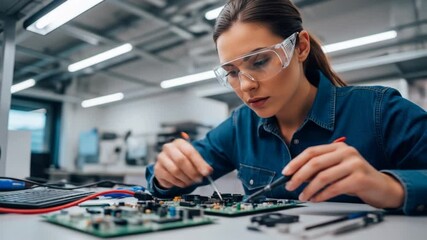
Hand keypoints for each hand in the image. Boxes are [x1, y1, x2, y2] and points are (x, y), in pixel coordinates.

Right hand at [154, 139, 212, 188]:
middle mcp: (169, 148)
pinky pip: (169, 178)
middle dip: (192, 172)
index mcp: (179, 143)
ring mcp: (161, 158)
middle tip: (199, 179)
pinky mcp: (157, 169)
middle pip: (181, 160)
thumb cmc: (183, 160)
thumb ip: (201, 164)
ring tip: (191, 181)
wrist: (169, 164)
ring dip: (186, 179)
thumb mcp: (194, 159)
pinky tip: (183, 183)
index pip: (190, 152)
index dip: (199, 163)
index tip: (206, 172)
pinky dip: (178, 183)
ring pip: (175, 171)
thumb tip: (208, 171)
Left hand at [282, 142, 403, 208]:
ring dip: (309, 189)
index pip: (311, 151)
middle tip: (290, 186)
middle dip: (299, 176)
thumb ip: (319, 168)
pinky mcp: (360, 178)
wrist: (382, 187)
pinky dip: (321, 195)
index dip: (296, 162)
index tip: (286, 172)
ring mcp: (354, 164)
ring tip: (303, 196)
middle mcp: (346, 152)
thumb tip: (296, 175)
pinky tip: (316, 199)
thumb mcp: (336, 168)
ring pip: (323, 177)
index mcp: (338, 147)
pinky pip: (334, 188)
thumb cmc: (355, 177)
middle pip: (315, 163)